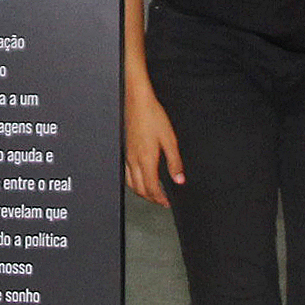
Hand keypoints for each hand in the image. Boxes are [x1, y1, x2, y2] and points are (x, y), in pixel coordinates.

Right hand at [124, 91, 184, 205]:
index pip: (151, 188)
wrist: (137, 102)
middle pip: (140, 189)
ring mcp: (128, 156)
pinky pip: (127, 173)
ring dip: (142, 191)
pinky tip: (142, 178)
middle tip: (161, 201)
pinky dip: (135, 182)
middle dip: (151, 198)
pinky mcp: (125, 150)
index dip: (159, 199)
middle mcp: (134, 160)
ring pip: (131, 183)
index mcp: (146, 159)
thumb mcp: (170, 140)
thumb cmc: (153, 116)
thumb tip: (179, 179)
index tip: (167, 203)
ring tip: (152, 193)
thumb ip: (175, 162)